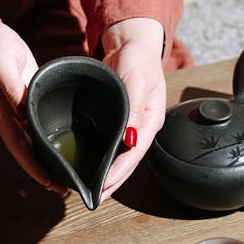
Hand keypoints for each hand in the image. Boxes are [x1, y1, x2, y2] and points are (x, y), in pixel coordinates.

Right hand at [0, 16, 65, 193]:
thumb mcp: (1, 62)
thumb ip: (11, 87)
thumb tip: (23, 111)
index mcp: (1, 111)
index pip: (19, 146)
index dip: (33, 166)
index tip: (48, 181)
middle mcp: (10, 117)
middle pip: (27, 153)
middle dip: (43, 173)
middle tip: (64, 189)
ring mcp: (19, 112)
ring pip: (34, 145)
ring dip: (48, 162)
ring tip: (66, 178)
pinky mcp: (28, 104)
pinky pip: (38, 130)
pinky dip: (48, 144)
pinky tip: (61, 151)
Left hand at [99, 17, 166, 201]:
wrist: (131, 44)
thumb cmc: (138, 59)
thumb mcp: (137, 80)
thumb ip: (134, 109)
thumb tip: (130, 139)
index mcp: (150, 121)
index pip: (134, 154)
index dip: (119, 172)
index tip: (103, 186)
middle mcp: (141, 128)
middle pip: (127, 162)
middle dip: (112, 182)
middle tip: (94, 199)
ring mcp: (130, 126)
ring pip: (119, 157)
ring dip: (107, 174)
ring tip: (92, 190)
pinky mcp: (118, 120)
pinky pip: (111, 145)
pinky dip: (103, 159)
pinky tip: (93, 167)